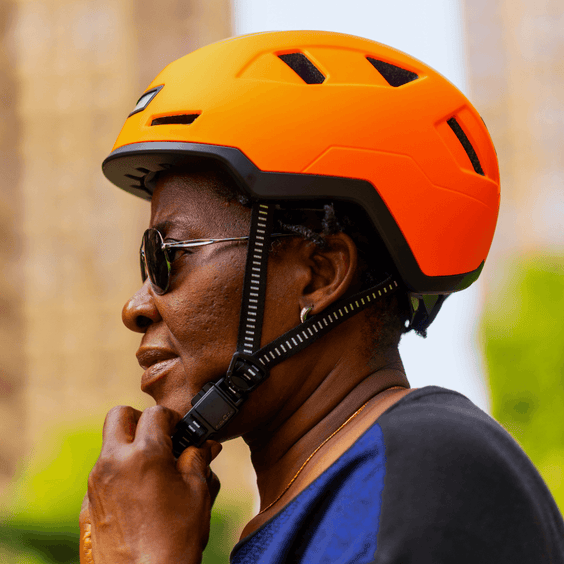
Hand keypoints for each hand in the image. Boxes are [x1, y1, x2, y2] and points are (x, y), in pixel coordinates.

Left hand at [81, 405, 221, 563]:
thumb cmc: (174, 540)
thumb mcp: (197, 493)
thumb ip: (197, 460)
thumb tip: (203, 446)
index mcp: (144, 454)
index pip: (155, 413)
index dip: (172, 417)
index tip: (180, 429)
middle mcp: (114, 462)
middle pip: (119, 415)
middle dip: (140, 419)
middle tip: (158, 436)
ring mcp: (96, 482)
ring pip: (109, 445)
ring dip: (129, 446)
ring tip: (153, 469)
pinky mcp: (88, 503)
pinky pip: (103, 473)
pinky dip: (120, 473)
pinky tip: (139, 493)